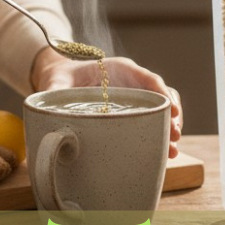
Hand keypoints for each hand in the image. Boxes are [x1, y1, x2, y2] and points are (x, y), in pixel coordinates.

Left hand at [30, 49, 182, 158]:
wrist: (59, 80)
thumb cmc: (59, 78)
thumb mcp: (55, 83)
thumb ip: (54, 93)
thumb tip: (49, 112)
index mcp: (119, 70)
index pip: (149, 79)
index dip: (163, 95)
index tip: (172, 112)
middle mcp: (132, 84)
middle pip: (161, 97)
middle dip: (172, 117)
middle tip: (175, 138)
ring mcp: (134, 100)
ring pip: (161, 112)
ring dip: (169, 130)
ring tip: (173, 152)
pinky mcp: (131, 114)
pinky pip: (151, 123)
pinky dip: (159, 137)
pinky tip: (163, 154)